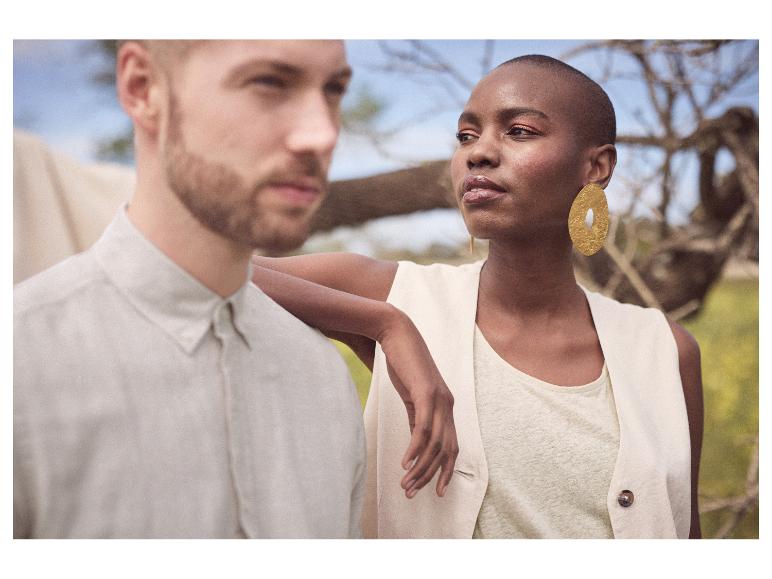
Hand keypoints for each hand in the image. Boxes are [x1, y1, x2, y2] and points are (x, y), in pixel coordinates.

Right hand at [376, 307, 458, 498]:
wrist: (395, 333)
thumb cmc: (402, 362)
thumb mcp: (411, 395)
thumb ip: (416, 417)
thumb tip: (416, 442)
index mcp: (445, 407)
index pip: (452, 447)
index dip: (446, 471)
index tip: (437, 492)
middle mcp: (448, 405)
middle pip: (445, 451)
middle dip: (430, 476)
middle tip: (411, 492)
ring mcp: (439, 399)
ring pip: (435, 443)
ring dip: (420, 467)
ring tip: (405, 483)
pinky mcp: (426, 393)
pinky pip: (423, 428)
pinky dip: (415, 448)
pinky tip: (405, 462)